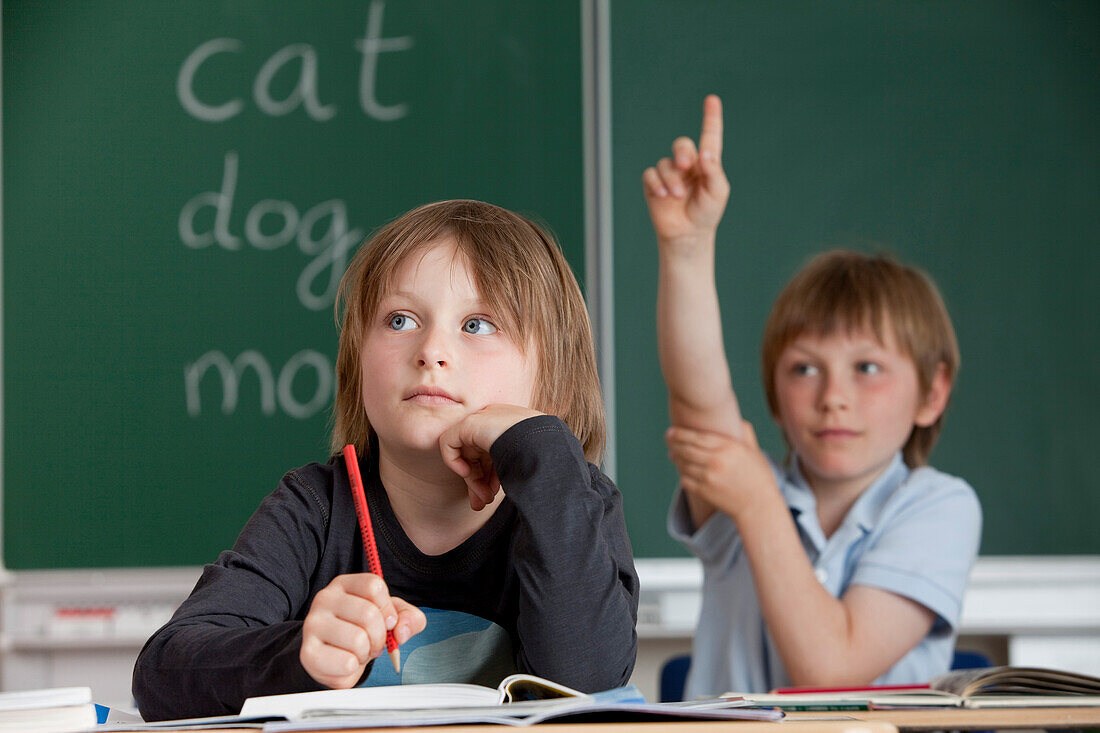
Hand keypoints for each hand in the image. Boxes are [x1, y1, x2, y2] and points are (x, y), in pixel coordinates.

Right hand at [300, 573, 426, 688]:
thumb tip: (401, 632)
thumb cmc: (363, 632)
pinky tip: (345, 663)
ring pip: (358, 640)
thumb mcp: (391, 619)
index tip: (386, 622)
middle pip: (369, 614)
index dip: (388, 609)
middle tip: (372, 643)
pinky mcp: (308, 653)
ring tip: (358, 652)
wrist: (333, 660)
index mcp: (344, 584)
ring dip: (366, 653)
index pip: (374, 586)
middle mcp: (324, 599)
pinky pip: (346, 663)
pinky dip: (354, 668)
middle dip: (380, 636)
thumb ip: (408, 618)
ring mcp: (313, 624)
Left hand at [439, 404, 542, 509]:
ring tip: (480, 501)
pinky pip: (448, 444)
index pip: (492, 453)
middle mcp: (494, 421)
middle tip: (482, 504)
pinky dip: (453, 461)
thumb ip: (506, 472)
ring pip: (465, 454)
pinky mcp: (468, 423)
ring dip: (472, 480)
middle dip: (479, 483)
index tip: (493, 496)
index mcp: (510, 427)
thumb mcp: (522, 465)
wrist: (541, 443)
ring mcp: (481, 420)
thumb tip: (494, 493)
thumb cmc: (541, 456)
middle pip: (478, 456)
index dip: (490, 477)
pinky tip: (467, 474)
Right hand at [642, 94, 729, 248]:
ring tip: (677, 197)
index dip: (710, 118)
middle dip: (682, 152)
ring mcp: (670, 174)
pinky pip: (650, 175)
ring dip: (672, 180)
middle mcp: (687, 165)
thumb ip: (713, 171)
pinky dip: (657, 184)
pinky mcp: (654, 185)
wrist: (688, 235)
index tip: (712, 99)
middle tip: (686, 166)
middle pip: (681, 145)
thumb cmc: (706, 213)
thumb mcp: (718, 192)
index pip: (709, 137)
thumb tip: (704, 153)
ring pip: (665, 164)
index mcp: (706, 163)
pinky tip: (664, 196)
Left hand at [665, 420, 775, 522]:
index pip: (696, 437)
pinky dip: (682, 474)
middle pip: (685, 449)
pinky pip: (684, 479)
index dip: (680, 433)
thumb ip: (745, 431)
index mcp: (728, 447)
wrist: (759, 505)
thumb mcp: (754, 450)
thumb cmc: (758, 475)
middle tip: (668, 439)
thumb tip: (736, 418)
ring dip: (675, 458)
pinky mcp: (704, 491)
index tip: (671, 431)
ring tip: (673, 454)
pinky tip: (683, 470)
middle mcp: (716, 461)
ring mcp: (709, 477)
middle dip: (673, 443)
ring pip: (682, 464)